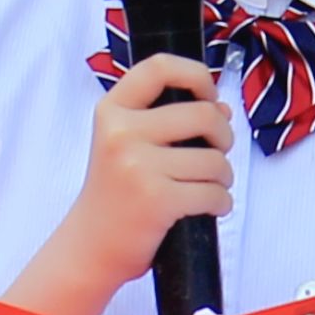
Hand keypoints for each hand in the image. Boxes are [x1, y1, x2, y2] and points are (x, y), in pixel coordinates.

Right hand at [42, 54, 231, 311]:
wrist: (90, 247)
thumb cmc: (116, 194)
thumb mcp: (126, 145)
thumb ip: (167, 121)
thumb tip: (223, 109)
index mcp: (112, 110)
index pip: (159, 67)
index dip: (196, 75)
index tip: (208, 96)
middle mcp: (122, 132)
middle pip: (203, 114)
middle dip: (224, 137)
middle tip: (217, 154)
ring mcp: (138, 166)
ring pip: (215, 160)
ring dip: (223, 177)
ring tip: (208, 187)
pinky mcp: (157, 199)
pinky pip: (213, 193)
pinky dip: (221, 203)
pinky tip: (209, 207)